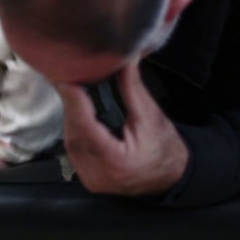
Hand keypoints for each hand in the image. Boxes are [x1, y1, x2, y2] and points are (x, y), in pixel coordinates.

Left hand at [53, 57, 188, 195]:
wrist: (172, 176)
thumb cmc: (165, 149)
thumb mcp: (151, 116)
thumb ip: (131, 88)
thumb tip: (123, 60)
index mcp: (116, 162)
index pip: (86, 128)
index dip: (74, 102)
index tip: (67, 80)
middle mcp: (99, 175)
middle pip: (75, 134)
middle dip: (72, 106)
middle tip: (71, 79)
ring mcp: (91, 179)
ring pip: (70, 141)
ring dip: (72, 116)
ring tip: (76, 94)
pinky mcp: (87, 177)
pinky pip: (74, 150)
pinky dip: (76, 129)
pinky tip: (80, 114)